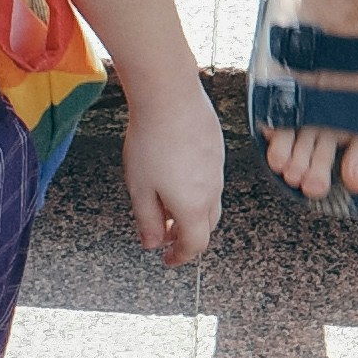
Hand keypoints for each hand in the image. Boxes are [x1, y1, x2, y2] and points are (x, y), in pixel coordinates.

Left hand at [122, 68, 227, 265]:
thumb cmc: (152, 142)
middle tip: (164, 234)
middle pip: (206, 225)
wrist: (170, 97)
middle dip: (185, 236)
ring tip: (165, 203)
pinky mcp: (216, 149)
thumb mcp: (140, 188)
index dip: (179, 257)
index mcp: (193, 206)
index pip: (194, 244)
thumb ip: (148, 220)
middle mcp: (212, 190)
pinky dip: (195, 189)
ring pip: (209, 201)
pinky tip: (174, 174)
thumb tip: (152, 243)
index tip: (166, 260)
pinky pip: (210, 179)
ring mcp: (217, 169)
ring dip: (190, 211)